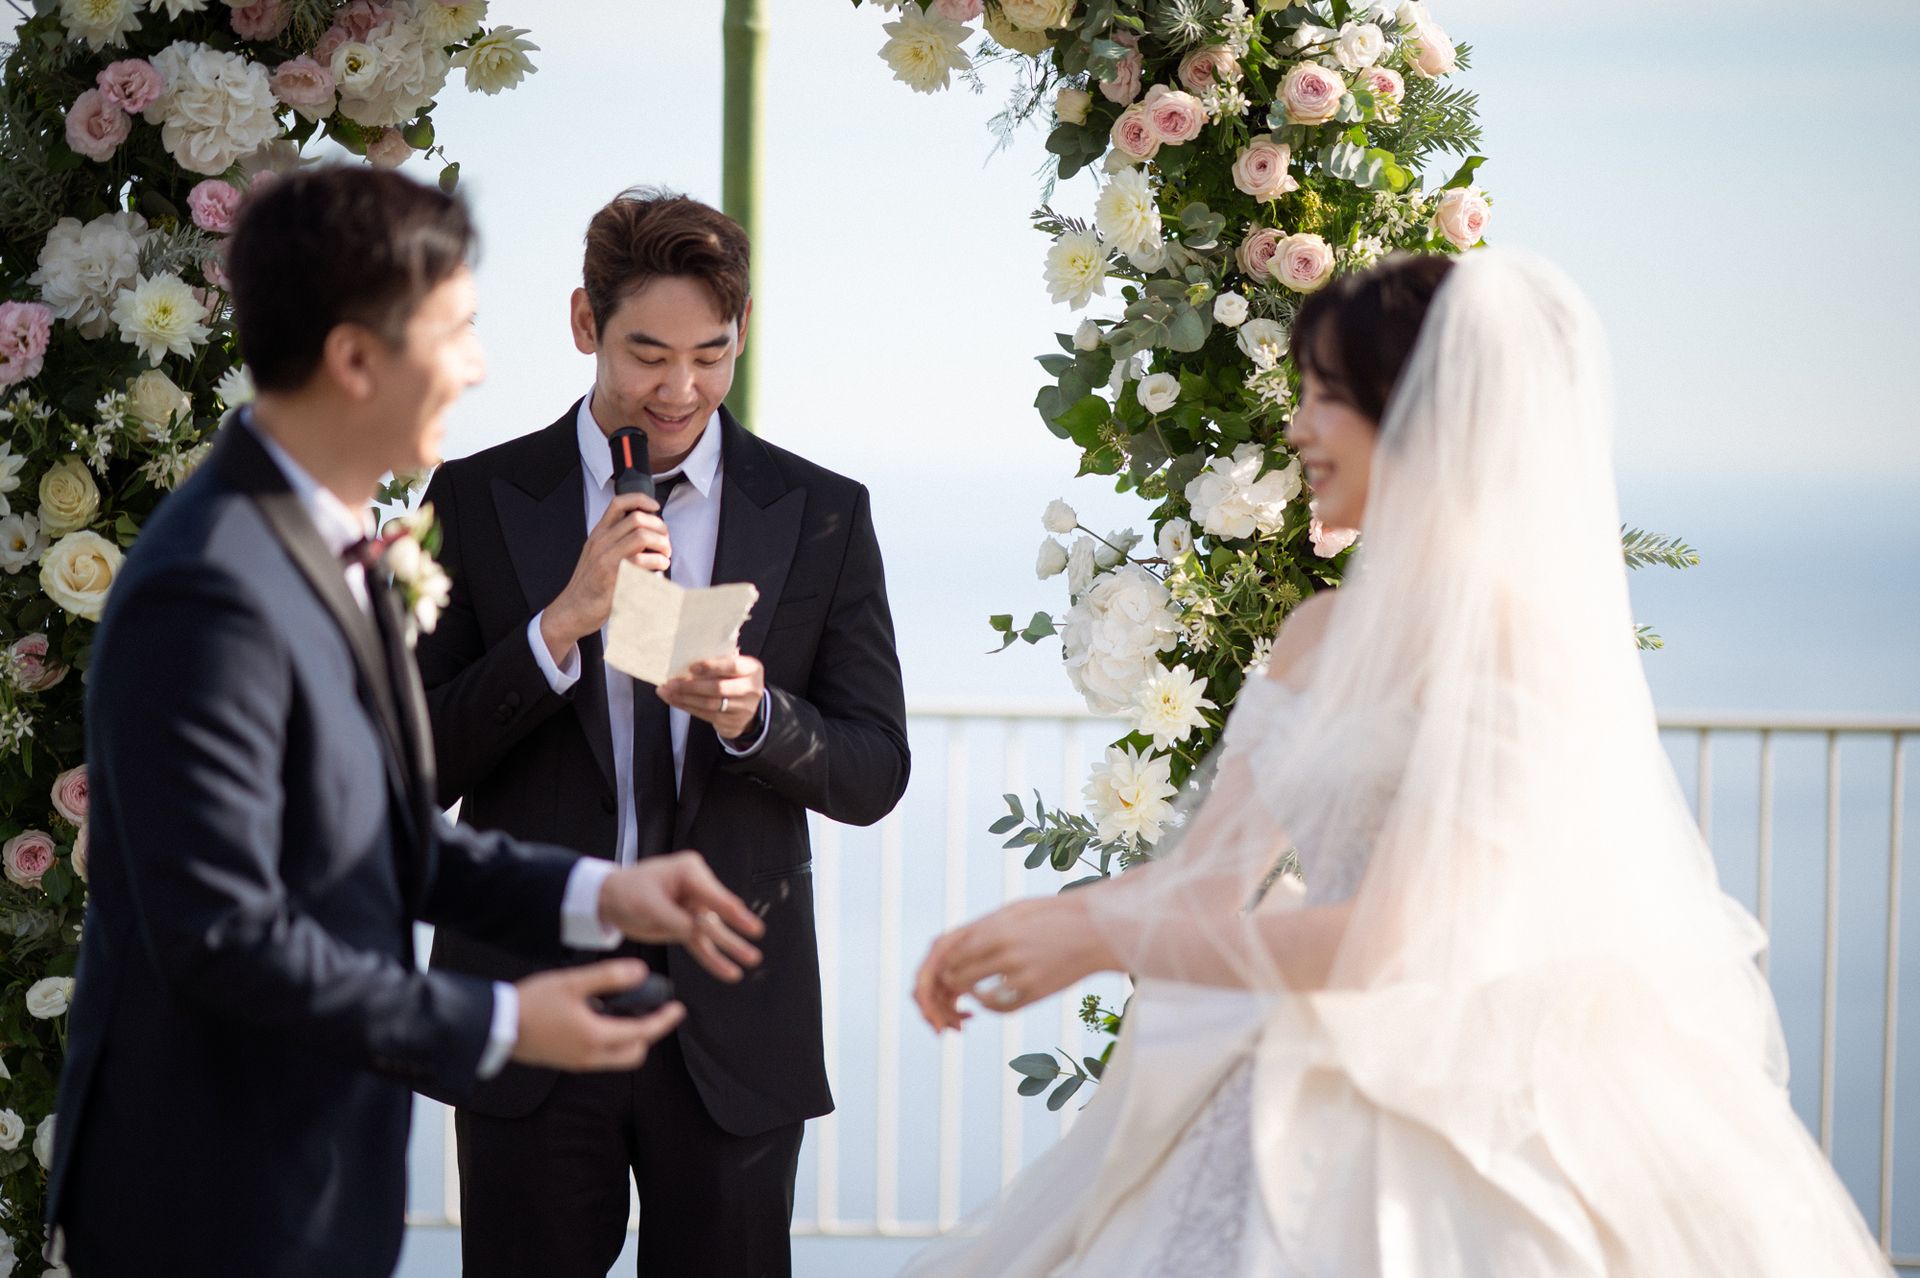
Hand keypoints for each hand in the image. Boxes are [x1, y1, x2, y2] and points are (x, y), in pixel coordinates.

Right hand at [511, 957, 685, 1070]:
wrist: (497, 1026)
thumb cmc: (532, 1003)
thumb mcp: (572, 982)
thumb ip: (608, 976)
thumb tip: (641, 971)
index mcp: (596, 1037)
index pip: (643, 1032)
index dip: (664, 1021)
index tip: (678, 1009)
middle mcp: (590, 1056)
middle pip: (635, 1053)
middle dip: (649, 1034)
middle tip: (654, 1011)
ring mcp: (578, 1062)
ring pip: (618, 1058)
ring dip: (629, 1039)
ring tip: (628, 1011)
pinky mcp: (567, 1062)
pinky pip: (600, 1057)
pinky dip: (611, 1042)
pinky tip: (602, 1018)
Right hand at [540, 492, 671, 662]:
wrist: (572, 609)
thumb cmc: (589, 584)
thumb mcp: (597, 554)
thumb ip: (617, 540)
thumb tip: (648, 531)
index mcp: (599, 534)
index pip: (619, 504)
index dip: (641, 500)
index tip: (656, 508)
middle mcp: (601, 543)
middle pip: (638, 519)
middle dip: (660, 529)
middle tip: (665, 543)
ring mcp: (607, 560)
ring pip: (642, 538)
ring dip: (661, 548)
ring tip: (664, 559)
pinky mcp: (614, 578)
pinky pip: (643, 565)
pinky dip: (656, 568)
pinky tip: (657, 574)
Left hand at [599, 850, 766, 980]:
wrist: (606, 900)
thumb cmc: (626, 892)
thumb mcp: (650, 905)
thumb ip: (678, 919)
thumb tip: (703, 930)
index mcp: (689, 872)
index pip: (715, 895)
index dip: (734, 913)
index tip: (752, 927)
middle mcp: (696, 888)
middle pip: (720, 913)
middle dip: (737, 931)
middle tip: (755, 943)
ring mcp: (692, 908)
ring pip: (714, 932)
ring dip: (730, 947)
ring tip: (750, 961)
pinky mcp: (685, 925)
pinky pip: (702, 944)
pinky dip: (713, 958)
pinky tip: (728, 971)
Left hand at [658, 652, 764, 741]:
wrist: (751, 707)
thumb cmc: (735, 679)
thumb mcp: (734, 667)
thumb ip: (718, 662)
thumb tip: (686, 659)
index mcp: (752, 670)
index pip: (732, 666)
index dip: (711, 666)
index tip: (691, 667)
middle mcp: (751, 690)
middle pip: (718, 688)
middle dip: (691, 686)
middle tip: (671, 682)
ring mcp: (743, 709)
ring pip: (709, 704)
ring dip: (684, 698)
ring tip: (667, 691)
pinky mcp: (732, 723)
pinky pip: (705, 715)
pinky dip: (686, 707)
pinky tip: (673, 700)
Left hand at [912, 895, 1115, 1032]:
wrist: (1095, 929)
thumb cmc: (1053, 915)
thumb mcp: (1016, 911)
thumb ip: (986, 926)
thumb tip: (959, 940)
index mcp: (998, 929)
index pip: (954, 953)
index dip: (945, 963)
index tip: (946, 965)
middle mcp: (1006, 953)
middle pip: (961, 976)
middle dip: (952, 983)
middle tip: (952, 983)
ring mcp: (1022, 975)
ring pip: (979, 994)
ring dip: (970, 995)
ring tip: (970, 992)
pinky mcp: (1037, 992)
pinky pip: (1002, 1007)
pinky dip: (990, 1007)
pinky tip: (989, 1000)